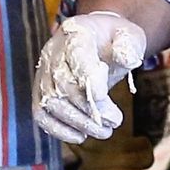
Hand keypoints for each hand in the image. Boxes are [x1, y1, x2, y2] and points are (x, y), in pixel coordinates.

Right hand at [32, 11, 146, 144]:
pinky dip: (58, 130)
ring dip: (78, 122)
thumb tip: (127, 60)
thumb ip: (128, 46)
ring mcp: (44, 72)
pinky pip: (41, 114)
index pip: (76, 53)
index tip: (102, 96)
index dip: (87, 75)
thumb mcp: (128, 35)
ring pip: (51, 102)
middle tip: (115, 121)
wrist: (96, 41)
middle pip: (64, 83)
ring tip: (104, 131)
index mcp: (76, 32)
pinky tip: (80, 136)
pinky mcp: (41, 92)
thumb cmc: (113, 39)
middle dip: (89, 108)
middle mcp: (53, 51)